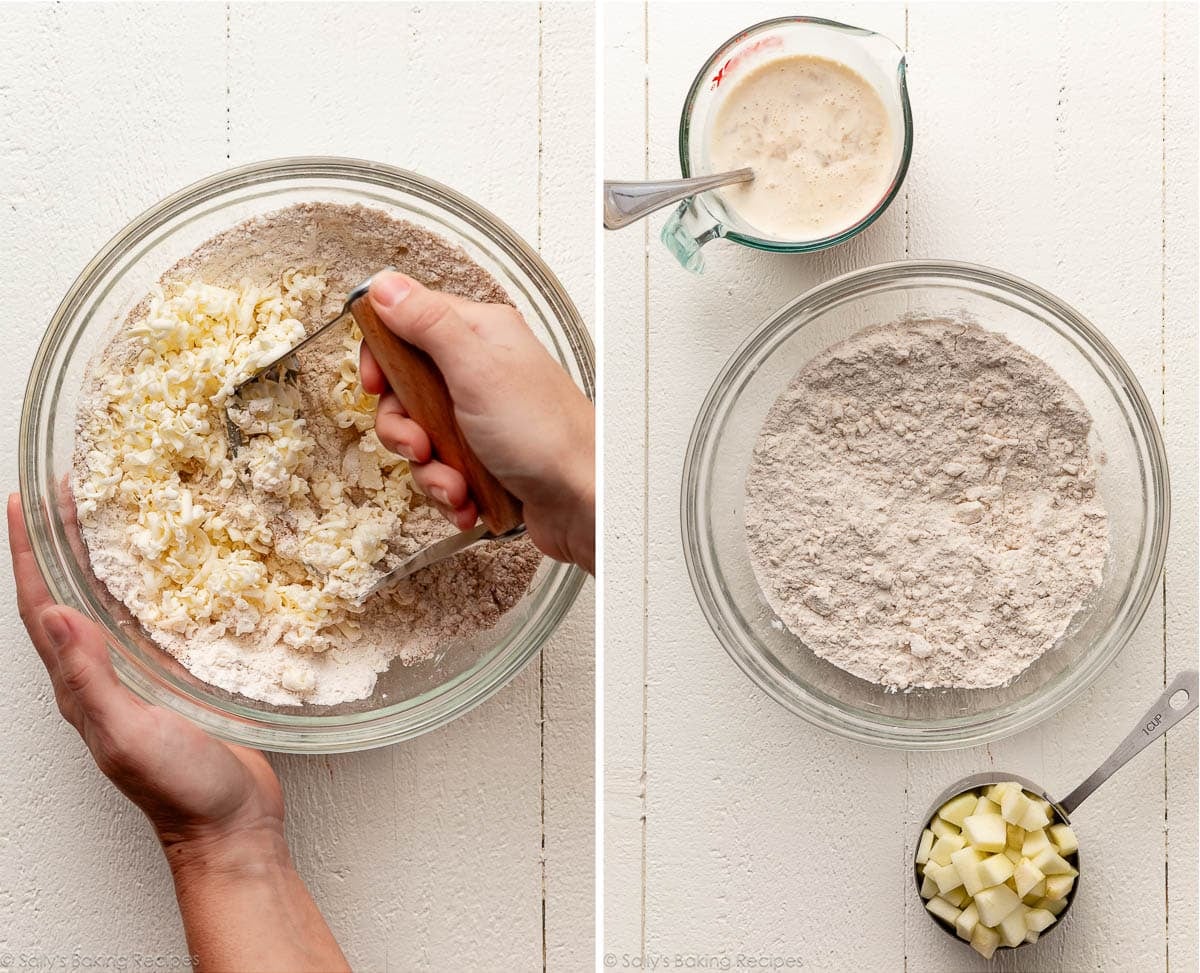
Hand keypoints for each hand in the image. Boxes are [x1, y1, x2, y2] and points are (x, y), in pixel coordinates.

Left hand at [7, 494, 282, 859]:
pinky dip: (152, 584)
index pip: (43, 608)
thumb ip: (90, 679)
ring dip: (101, 556)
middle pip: (70, 594)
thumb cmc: (181, 789)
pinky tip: (170, 565)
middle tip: (67, 488)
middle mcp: (103, 675)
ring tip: (110, 511)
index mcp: (82, 687)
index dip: (30, 553)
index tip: (23, 501)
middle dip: (62, 541)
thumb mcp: (128, 734)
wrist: (231, 825)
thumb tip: (54, 614)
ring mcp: (140, 676)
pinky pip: (154, 619)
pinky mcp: (178, 678)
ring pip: (110, 602)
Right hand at [359, 270, 594, 571]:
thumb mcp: (478, 370)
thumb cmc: (548, 436)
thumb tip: (386, 285)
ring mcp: (481, 418)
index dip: (383, 354)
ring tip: (455, 483)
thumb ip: (429, 323)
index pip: (408, 323)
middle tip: (422, 444)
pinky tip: (467, 500)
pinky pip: (441, 471)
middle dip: (404, 427)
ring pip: (420, 436)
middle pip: (406, 388)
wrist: (586, 503)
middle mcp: (480, 372)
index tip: (377, 384)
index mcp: (481, 335)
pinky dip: (448, 491)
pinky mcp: (483, 458)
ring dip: (429, 469)